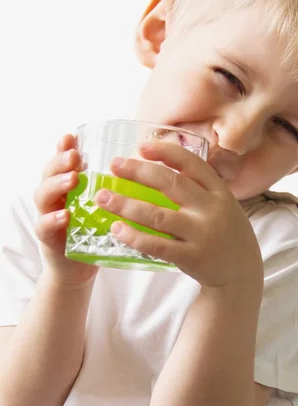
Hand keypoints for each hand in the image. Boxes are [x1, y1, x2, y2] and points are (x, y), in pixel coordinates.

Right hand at [33, 134, 98, 286]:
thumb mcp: (104, 207)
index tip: (72, 136)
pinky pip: (45, 226)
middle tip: (74, 155)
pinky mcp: (49, 239)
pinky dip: (54, 219)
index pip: (64, 162)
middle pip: (50, 173)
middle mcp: (56, 197)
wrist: (79, 269)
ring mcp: (48, 216)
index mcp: (69, 187)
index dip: (65, 148)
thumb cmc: (96, 233)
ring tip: (72, 178)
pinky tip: (65, 215)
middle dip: (61, 161)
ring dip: (57, 184)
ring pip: (44, 195)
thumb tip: (144, 168)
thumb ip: (113, 189)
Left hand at [94, 141, 263, 290]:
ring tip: (102, 197)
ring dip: (126, 204)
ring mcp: (202, 234)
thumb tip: (156, 169)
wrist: (241, 273)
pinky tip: (117, 229)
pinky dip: (134, 236)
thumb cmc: (226, 234)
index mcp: (219, 191)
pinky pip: (157, 245)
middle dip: (138, 171)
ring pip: (157, 215)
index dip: (165, 151)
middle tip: (114, 165)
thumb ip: (198, 189)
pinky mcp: (191, 257)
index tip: (140, 146)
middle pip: (170, 183)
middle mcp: (212, 209)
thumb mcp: (223, 205)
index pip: (192, 163)